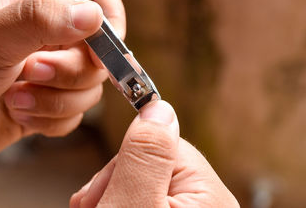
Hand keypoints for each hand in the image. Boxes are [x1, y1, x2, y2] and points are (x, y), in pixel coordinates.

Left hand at [0, 0, 124, 169]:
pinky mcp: (45, 106)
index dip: (108, 22)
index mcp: (35, 5)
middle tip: (33, 72)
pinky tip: (18, 114)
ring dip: (56, 100)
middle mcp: (47, 39)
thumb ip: (41, 19)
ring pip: (89, 89)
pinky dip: (50, 121)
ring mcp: (47, 75)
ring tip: (16, 96)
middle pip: (99, 52)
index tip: (103, 48)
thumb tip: (93, 16)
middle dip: (70, 72)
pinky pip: (73, 116)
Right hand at [70, 101, 238, 206]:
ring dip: (114, 195)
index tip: (105, 186)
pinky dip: (122, 203)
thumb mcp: (130, 203)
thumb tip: (158, 108)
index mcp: (208, 194)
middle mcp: (207, 203)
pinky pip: (146, 197)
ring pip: (143, 180)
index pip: (164, 143)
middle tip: (98, 206)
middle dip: (116, 182)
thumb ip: (146, 154)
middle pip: (150, 162)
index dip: (127, 160)